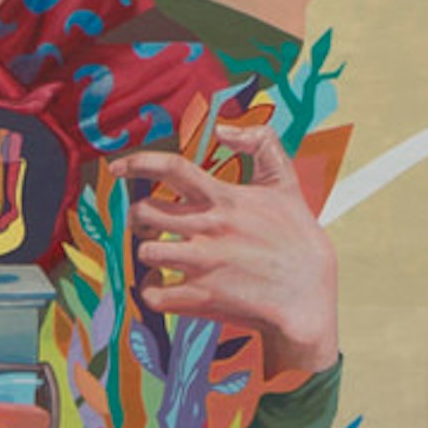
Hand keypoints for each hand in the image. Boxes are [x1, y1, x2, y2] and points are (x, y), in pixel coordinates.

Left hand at [111, 111, 338, 386]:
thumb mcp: (286, 184)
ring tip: (162, 255)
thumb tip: (221, 128)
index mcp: (225, 200)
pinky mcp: (201, 300)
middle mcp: (209, 230)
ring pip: (145, 252)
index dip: (138, 162)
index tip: (116, 167)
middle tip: (149, 223)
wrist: (310, 298)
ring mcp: (203, 266)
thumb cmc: (299, 239)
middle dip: (139, 215)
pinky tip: (165, 285)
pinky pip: (152, 294)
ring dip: (148, 252)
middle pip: (145, 212)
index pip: (172, 168)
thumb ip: (261, 144)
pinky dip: (152, 291)